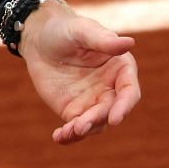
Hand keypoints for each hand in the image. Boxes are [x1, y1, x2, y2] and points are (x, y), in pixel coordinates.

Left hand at [19, 0, 141, 143]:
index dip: (124, 106)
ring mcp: (93, 102)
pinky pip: (75, 126)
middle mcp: (111, 89)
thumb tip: (129, 42)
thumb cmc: (65, 29)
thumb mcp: (82, 31)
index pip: (129, 92)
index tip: (115, 118)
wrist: (39, 39)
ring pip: (95, 123)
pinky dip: (69, 135)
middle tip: (79, 125)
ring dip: (83, 130)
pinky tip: (58, 138)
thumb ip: (103, 40)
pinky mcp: (74, 110)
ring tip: (68, 132)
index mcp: (121, 69)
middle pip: (111, 111)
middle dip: (97, 120)